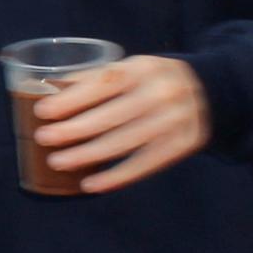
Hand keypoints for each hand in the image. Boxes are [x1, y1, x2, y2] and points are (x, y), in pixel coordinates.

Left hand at [35, 55, 212, 192]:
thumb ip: (94, 78)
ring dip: (86, 156)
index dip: (71, 98)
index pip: (103, 83)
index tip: (42, 110)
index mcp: (143, 68)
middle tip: (43, 139)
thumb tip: (46, 87)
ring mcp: (174, 121)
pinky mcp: (181, 145)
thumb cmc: (153, 80)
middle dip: (72, 130)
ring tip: (57, 162)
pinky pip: (144, 164)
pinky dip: (115, 177)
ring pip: (124, 143)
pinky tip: (90, 184)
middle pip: (110, 116)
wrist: (211, 91)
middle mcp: (161, 93)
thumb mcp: (131, 68)